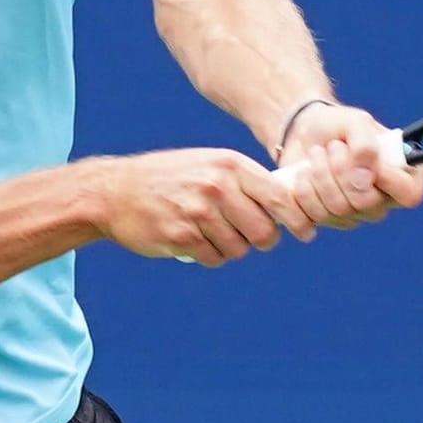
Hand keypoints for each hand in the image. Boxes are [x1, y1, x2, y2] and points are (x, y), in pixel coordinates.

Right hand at [90, 148, 317, 265]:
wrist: (116, 190)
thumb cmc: (171, 177)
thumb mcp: (210, 163)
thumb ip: (245, 180)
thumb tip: (289, 201)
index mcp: (230, 164)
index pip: (279, 197)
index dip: (297, 219)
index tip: (306, 233)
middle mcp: (217, 186)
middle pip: (264, 231)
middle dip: (261, 239)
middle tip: (248, 236)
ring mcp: (198, 212)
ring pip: (239, 248)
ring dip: (230, 247)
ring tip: (211, 233)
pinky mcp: (181, 236)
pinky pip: (214, 258)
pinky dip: (210, 255)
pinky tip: (195, 240)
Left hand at [276, 103, 422, 228]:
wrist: (303, 132)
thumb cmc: (338, 125)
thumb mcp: (355, 122)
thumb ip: (365, 145)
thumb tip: (363, 181)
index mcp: (399, 176)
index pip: (410, 193)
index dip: (390, 180)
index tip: (369, 159)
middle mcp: (379, 202)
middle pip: (365, 203)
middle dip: (340, 169)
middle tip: (333, 146)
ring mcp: (352, 215)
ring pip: (335, 210)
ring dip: (319, 174)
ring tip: (316, 154)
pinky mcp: (324, 221)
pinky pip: (309, 219)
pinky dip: (300, 191)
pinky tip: (301, 174)